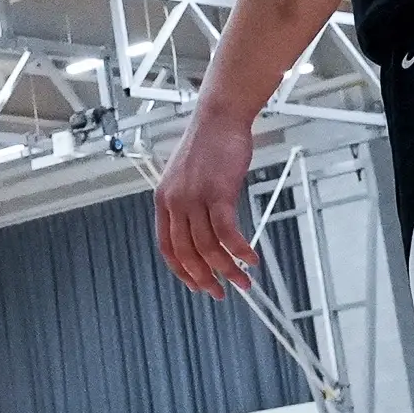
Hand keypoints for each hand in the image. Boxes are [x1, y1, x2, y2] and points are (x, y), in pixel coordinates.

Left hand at [153, 106, 257, 296]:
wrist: (218, 119)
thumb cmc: (208, 148)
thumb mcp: (187, 180)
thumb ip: (189, 206)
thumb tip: (203, 236)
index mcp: (163, 201)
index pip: (166, 246)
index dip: (181, 271)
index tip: (197, 285)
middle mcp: (174, 202)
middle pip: (185, 252)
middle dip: (204, 278)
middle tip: (222, 293)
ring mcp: (194, 198)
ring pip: (207, 246)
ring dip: (226, 269)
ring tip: (244, 281)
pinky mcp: (218, 193)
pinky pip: (227, 232)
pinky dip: (239, 250)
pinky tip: (250, 259)